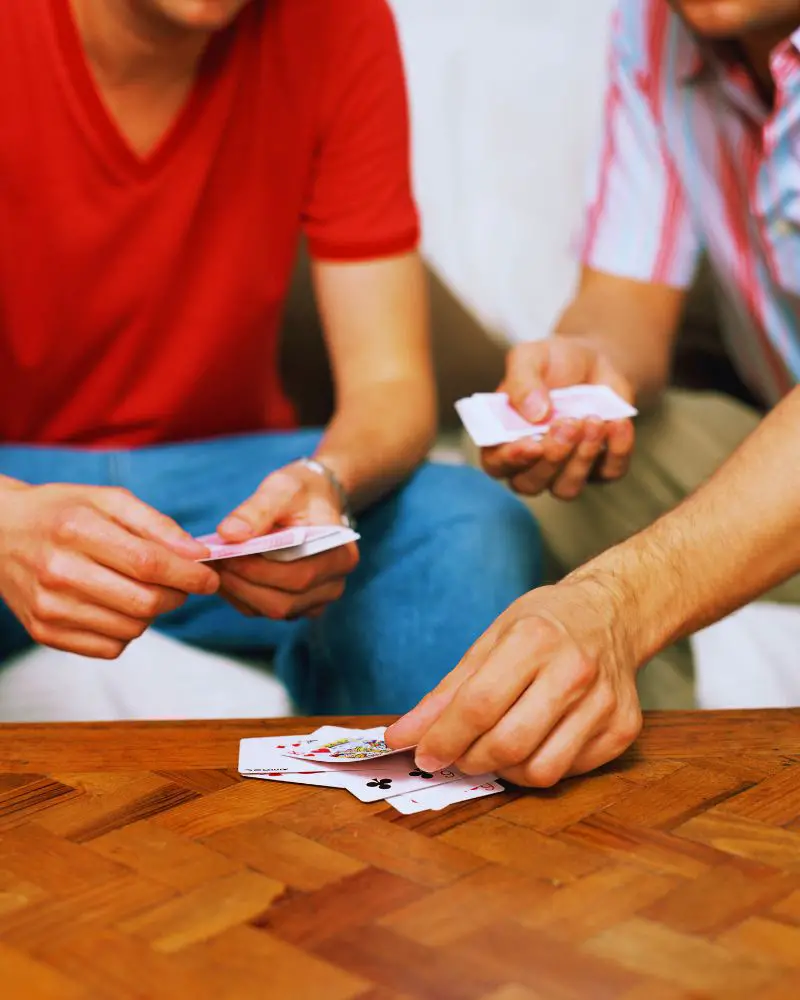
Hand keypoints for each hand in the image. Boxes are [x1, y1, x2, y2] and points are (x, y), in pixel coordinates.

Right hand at [0, 484, 218, 658]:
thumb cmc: (60, 512)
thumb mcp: (107, 500)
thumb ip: (156, 525)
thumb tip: (197, 553)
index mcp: (77, 531)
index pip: (149, 564)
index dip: (189, 574)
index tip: (209, 577)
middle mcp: (59, 572)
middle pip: (144, 602)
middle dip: (178, 596)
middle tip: (182, 584)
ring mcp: (50, 608)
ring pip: (132, 629)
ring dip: (152, 614)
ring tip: (143, 590)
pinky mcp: (45, 633)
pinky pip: (110, 648)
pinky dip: (126, 631)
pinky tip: (117, 607)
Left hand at [214, 461, 358, 620]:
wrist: (313, 501)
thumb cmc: (301, 493)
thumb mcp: (281, 489)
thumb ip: (257, 510)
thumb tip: (229, 534)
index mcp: (340, 556)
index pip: (297, 577)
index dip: (257, 571)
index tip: (224, 554)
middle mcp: (333, 585)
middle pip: (284, 602)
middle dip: (243, 584)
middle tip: (214, 561)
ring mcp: (316, 600)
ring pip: (272, 610)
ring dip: (239, 591)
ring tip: (217, 565)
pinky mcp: (297, 606)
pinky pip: (264, 610)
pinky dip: (240, 595)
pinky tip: (227, 573)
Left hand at [385, 576, 642, 787]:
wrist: (612, 614)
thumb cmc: (544, 624)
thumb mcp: (490, 640)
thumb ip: (447, 692)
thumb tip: (403, 736)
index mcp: (534, 638)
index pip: (479, 704)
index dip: (444, 738)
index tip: (424, 755)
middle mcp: (574, 670)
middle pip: (509, 743)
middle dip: (470, 759)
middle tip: (457, 755)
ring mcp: (604, 703)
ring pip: (540, 770)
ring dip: (504, 770)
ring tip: (495, 748)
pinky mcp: (623, 729)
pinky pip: (568, 772)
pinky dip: (538, 766)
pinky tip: (533, 742)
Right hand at [482, 338, 635, 499]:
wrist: (597, 361)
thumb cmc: (554, 362)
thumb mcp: (531, 356)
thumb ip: (522, 380)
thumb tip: (535, 413)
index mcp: (503, 438)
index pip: (496, 464)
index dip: (510, 460)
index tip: (532, 444)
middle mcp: (530, 462)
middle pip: (530, 483)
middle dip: (552, 458)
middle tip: (569, 423)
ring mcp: (564, 470)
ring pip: (567, 488)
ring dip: (582, 459)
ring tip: (595, 420)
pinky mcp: (600, 468)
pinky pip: (609, 473)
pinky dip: (617, 450)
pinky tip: (617, 423)